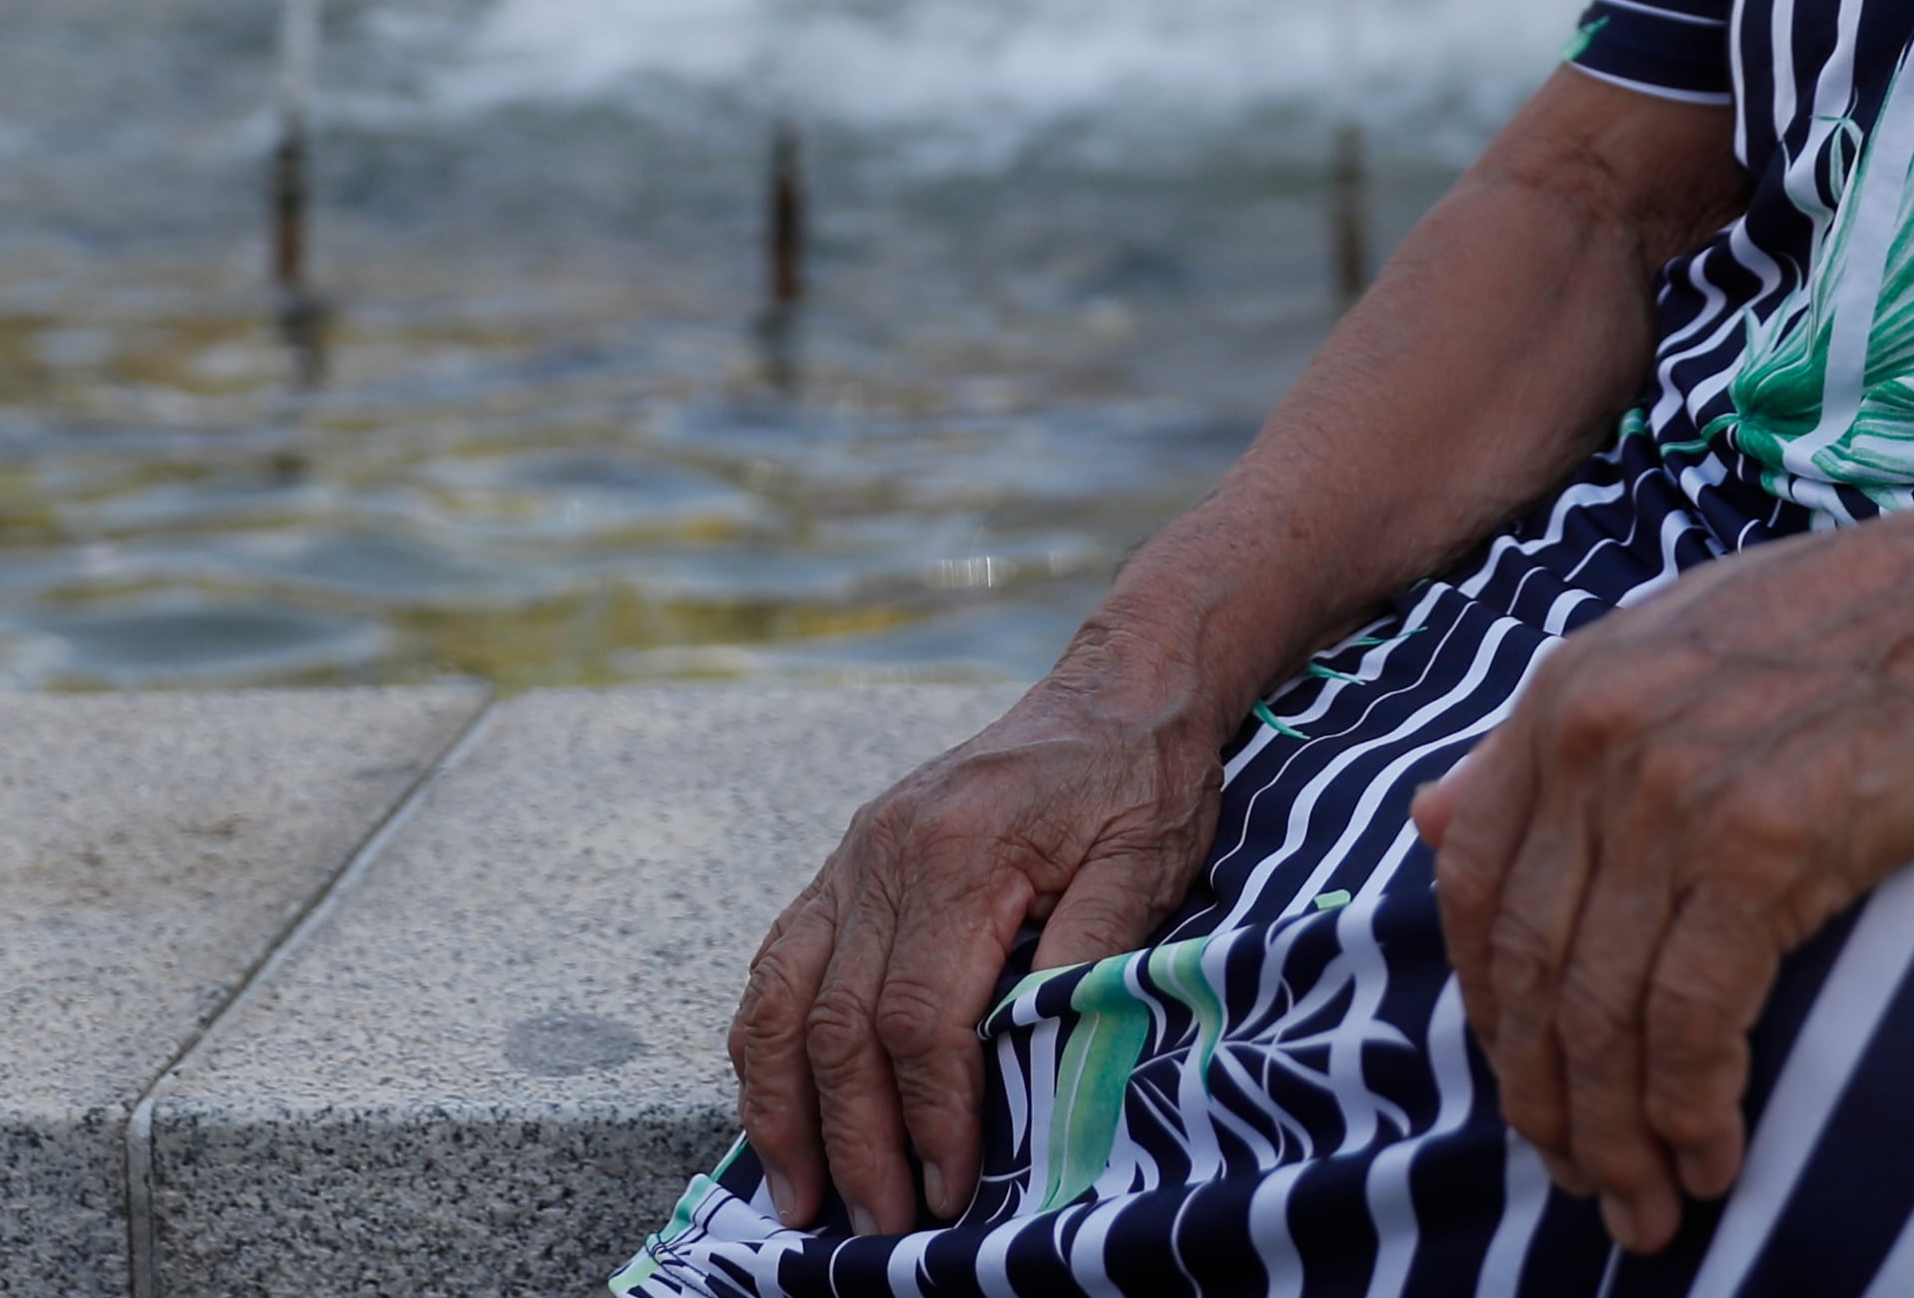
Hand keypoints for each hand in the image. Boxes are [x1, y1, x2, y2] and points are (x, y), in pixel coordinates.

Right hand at [729, 672, 1224, 1235]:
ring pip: (781, 999)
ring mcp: (853, 857)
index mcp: (957, 854)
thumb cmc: (1139, 775)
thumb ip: (1093, 951)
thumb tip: (1045, 1056)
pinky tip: (779, 1106)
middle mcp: (883, 854)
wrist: (1116, 687)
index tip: (950, 1191)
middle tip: (878, 1225)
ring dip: (781, 1108)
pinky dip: (767, 1043)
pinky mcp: (847, 863)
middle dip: (852, 1139)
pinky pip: (778, 962)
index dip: (929, 1117)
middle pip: (837, 1025)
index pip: (919, 1018)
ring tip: (799, 1196)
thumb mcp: (1146, 856)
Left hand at [1411, 515, 1913, 1255]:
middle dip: (1547, 1098)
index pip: (1469, 882)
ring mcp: (1671, 793)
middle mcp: (1596, 738)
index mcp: (1564, 691)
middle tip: (1583, 1182)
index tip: (1524, 1078)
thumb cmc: (1845, 632)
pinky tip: (1712, 1158)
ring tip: (1645, 1204)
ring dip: (1617, 1133)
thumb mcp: (1665, 645)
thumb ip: (1544, 736)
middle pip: (1530, 965)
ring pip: (1601, 1011)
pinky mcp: (1759, 846)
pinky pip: (1692, 1018)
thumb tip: (1424, 818)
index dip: (1485, 1003)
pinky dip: (1690, 1108)